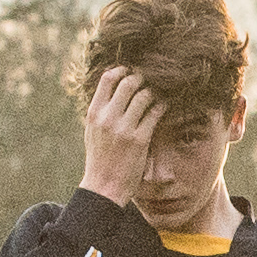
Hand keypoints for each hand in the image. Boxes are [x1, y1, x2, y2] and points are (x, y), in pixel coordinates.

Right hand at [74, 65, 170, 207]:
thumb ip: (101, 110)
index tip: (130, 71)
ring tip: (158, 93)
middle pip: (128, 82)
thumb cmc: (99, 158)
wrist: (104, 187)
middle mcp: (108, 117)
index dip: (122, 69)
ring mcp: (124, 128)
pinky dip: (162, 106)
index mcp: (94, 113)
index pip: (107, 78)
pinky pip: (155, 113)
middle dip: (142, 78)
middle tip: (149, 80)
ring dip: (154, 91)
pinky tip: (164, 106)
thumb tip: (113, 90)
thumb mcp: (92, 131)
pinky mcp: (140, 139)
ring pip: (144, 95)